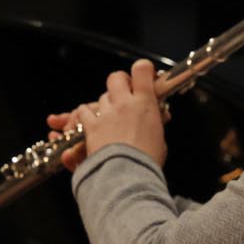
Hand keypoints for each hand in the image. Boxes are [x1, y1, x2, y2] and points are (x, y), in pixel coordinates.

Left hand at [44, 59, 167, 171]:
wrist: (127, 175)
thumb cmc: (147, 161)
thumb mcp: (160, 140)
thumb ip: (156, 125)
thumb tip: (158, 120)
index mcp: (145, 104)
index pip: (142, 70)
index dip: (143, 69)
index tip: (145, 74)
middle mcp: (124, 103)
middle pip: (116, 78)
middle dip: (119, 82)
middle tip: (124, 92)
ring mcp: (106, 113)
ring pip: (100, 97)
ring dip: (105, 104)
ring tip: (109, 117)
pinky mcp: (91, 126)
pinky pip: (83, 112)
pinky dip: (85, 116)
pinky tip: (90, 123)